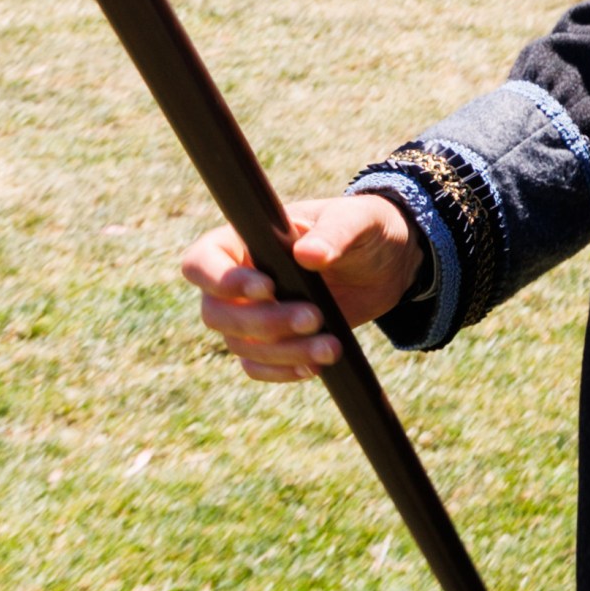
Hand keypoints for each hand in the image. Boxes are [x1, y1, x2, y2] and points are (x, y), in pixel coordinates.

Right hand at [178, 193, 420, 380]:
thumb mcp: (358, 220)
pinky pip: (256, 365)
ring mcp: (251, 313)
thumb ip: (335, 233)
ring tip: (332, 348)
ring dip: (282, 351)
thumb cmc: (365, 228)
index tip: (268, 288)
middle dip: (264, 322)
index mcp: (243, 240)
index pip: (202, 262)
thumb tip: (308, 255)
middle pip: (216, 313)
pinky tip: (314, 367)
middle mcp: (237, 280)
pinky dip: (281, 370)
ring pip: (239, 344)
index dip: (222, 281)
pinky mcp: (272, 340)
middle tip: (315, 317)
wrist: (388, 264)